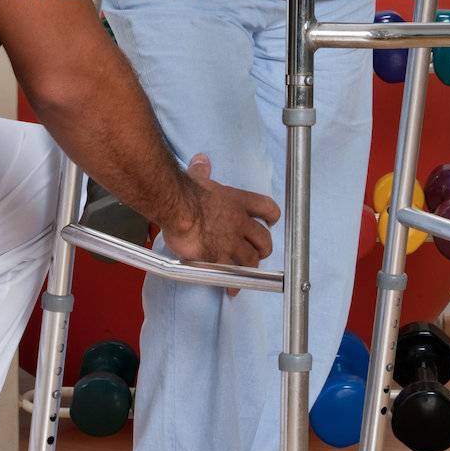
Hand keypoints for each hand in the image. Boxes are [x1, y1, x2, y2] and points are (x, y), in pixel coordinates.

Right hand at [161, 154, 278, 288]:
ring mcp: (232, 242)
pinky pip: (232, 275)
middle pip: (265, 239)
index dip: (272, 216)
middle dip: (264, 248)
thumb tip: (201, 160)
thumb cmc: (186, 192)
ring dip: (250, 266)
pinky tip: (231, 289)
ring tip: (244, 271)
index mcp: (238, 201)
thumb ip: (202, 171)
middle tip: (258, 252)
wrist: (177, 208)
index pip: (267, 207)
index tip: (270, 221)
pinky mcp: (219, 258)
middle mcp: (240, 222)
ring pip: (252, 259)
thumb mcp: (197, 177)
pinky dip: (233, 283)